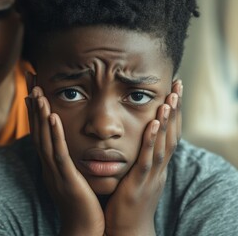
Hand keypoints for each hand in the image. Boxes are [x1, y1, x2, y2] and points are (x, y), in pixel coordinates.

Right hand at [25, 73, 104, 235]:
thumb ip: (69, 159)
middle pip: (38, 130)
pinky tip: (52, 117)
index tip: (33, 87)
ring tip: (37, 92)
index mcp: (51, 163)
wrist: (84, 230)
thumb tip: (69, 144)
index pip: (40, 131)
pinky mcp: (66, 180)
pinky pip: (59, 154)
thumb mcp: (73, 176)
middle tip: (30, 79)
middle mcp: (48, 165)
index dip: (35, 109)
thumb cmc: (82, 203)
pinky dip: (54, 135)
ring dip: (39, 115)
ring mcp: (55, 172)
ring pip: (45, 139)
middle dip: (33, 104)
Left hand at [104, 80, 182, 235]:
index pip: (169, 134)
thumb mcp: (136, 177)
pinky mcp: (139, 183)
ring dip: (168, 121)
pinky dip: (152, 140)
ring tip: (170, 98)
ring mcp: (151, 176)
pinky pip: (148, 159)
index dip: (173, 113)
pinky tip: (154, 124)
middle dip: (176, 109)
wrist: (128, 231)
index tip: (173, 91)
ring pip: (163, 144)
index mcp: (156, 166)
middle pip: (172, 134)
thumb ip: (138, 159)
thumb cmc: (128, 203)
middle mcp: (158, 168)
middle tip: (178, 85)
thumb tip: (137, 141)